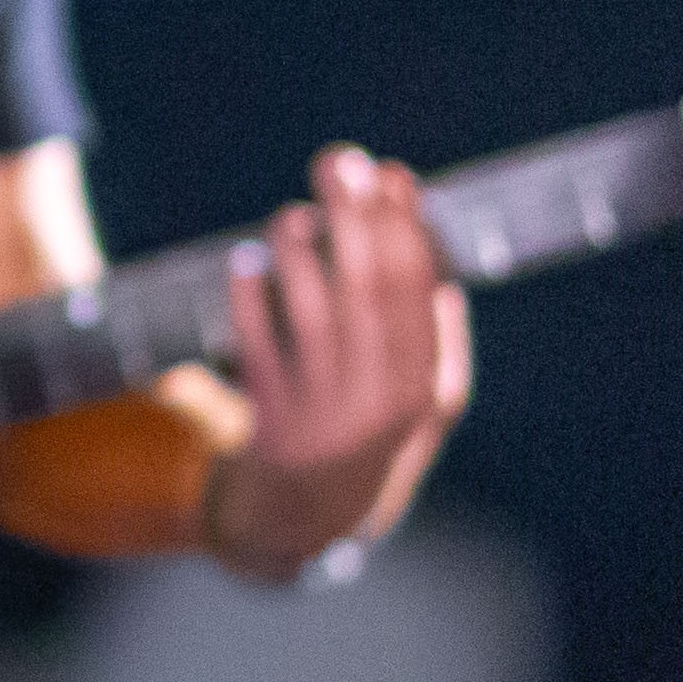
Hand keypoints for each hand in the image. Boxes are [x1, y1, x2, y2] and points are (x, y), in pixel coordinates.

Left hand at [205, 144, 474, 579]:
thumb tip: (435, 248)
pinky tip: (245, 261)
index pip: (418, 288)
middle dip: (353, 215)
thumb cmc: (372, 436)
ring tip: (291, 217)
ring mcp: (322, 412)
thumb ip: (437, 332)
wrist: (308, 521)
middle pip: (364, 287)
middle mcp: (377, 398)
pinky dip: (248, 298)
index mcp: (424, 384)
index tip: (392, 173)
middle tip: (337, 160)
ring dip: (297, 251)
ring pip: (308, 311)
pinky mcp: (267, 421)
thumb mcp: (425, 399)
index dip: (403, 224)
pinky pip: (254, 346)